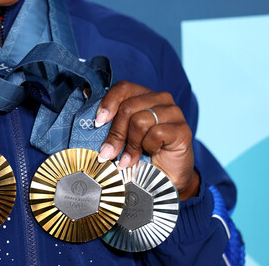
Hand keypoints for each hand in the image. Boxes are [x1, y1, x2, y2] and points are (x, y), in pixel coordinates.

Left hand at [95, 81, 198, 199]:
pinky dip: (148, 147)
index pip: (123, 88)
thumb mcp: (120, 134)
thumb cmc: (140, 154)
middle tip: (108, 153)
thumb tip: (85, 93)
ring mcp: (174, 113)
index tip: (98, 122)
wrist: (165, 179)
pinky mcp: (182, 130)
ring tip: (129, 159)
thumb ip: (108, 116)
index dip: (108, 103)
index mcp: (144, 95)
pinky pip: (156, 133)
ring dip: (131, 145)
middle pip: (128, 107)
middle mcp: (160, 99)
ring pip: (140, 121)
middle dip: (115, 133)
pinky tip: (151, 154)